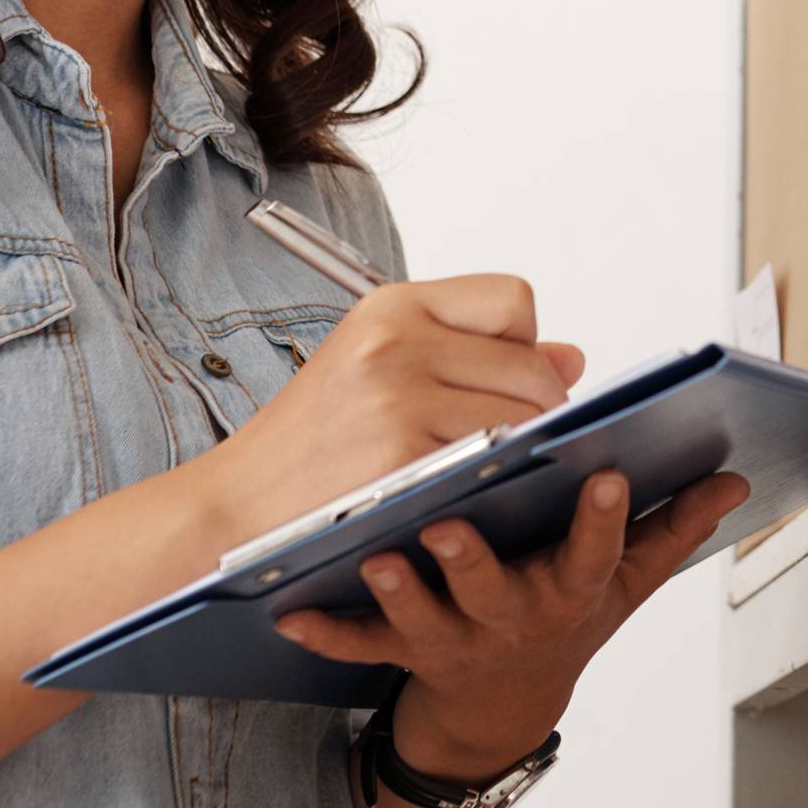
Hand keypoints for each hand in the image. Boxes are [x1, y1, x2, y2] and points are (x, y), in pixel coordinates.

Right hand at [176, 275, 587, 551]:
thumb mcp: (383, 373)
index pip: (513, 299)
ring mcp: (399, 395)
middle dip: (538, 409)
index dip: (525, 344)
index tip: (503, 380)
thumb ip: (477, 357)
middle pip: (531, 364)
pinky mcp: (402, 452)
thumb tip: (573, 357)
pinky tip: (469, 494)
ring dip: (523, 450)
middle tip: (507, 445)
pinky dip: (497, 480)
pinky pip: (495, 459)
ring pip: (525, 415)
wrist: (234, 508)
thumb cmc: (309, 446)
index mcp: (391, 307)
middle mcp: (396, 339)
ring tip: (483, 471)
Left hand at [274, 467, 752, 779]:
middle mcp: (510, 618)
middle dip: (473, 562)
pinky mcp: (403, 653)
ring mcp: (453, 640)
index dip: (602, 521)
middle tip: (450, 524)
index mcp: (567, 592)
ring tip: (375, 558)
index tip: (607, 475)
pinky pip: (361, 647)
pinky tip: (290, 614)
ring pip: (421, 620)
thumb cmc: (562, 624)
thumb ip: (672, 530)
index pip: (593, 555)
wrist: (500, 711)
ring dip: (399, 593)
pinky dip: (326, 634)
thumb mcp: (625, 586)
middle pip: (494, 591)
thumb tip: (732, 479)